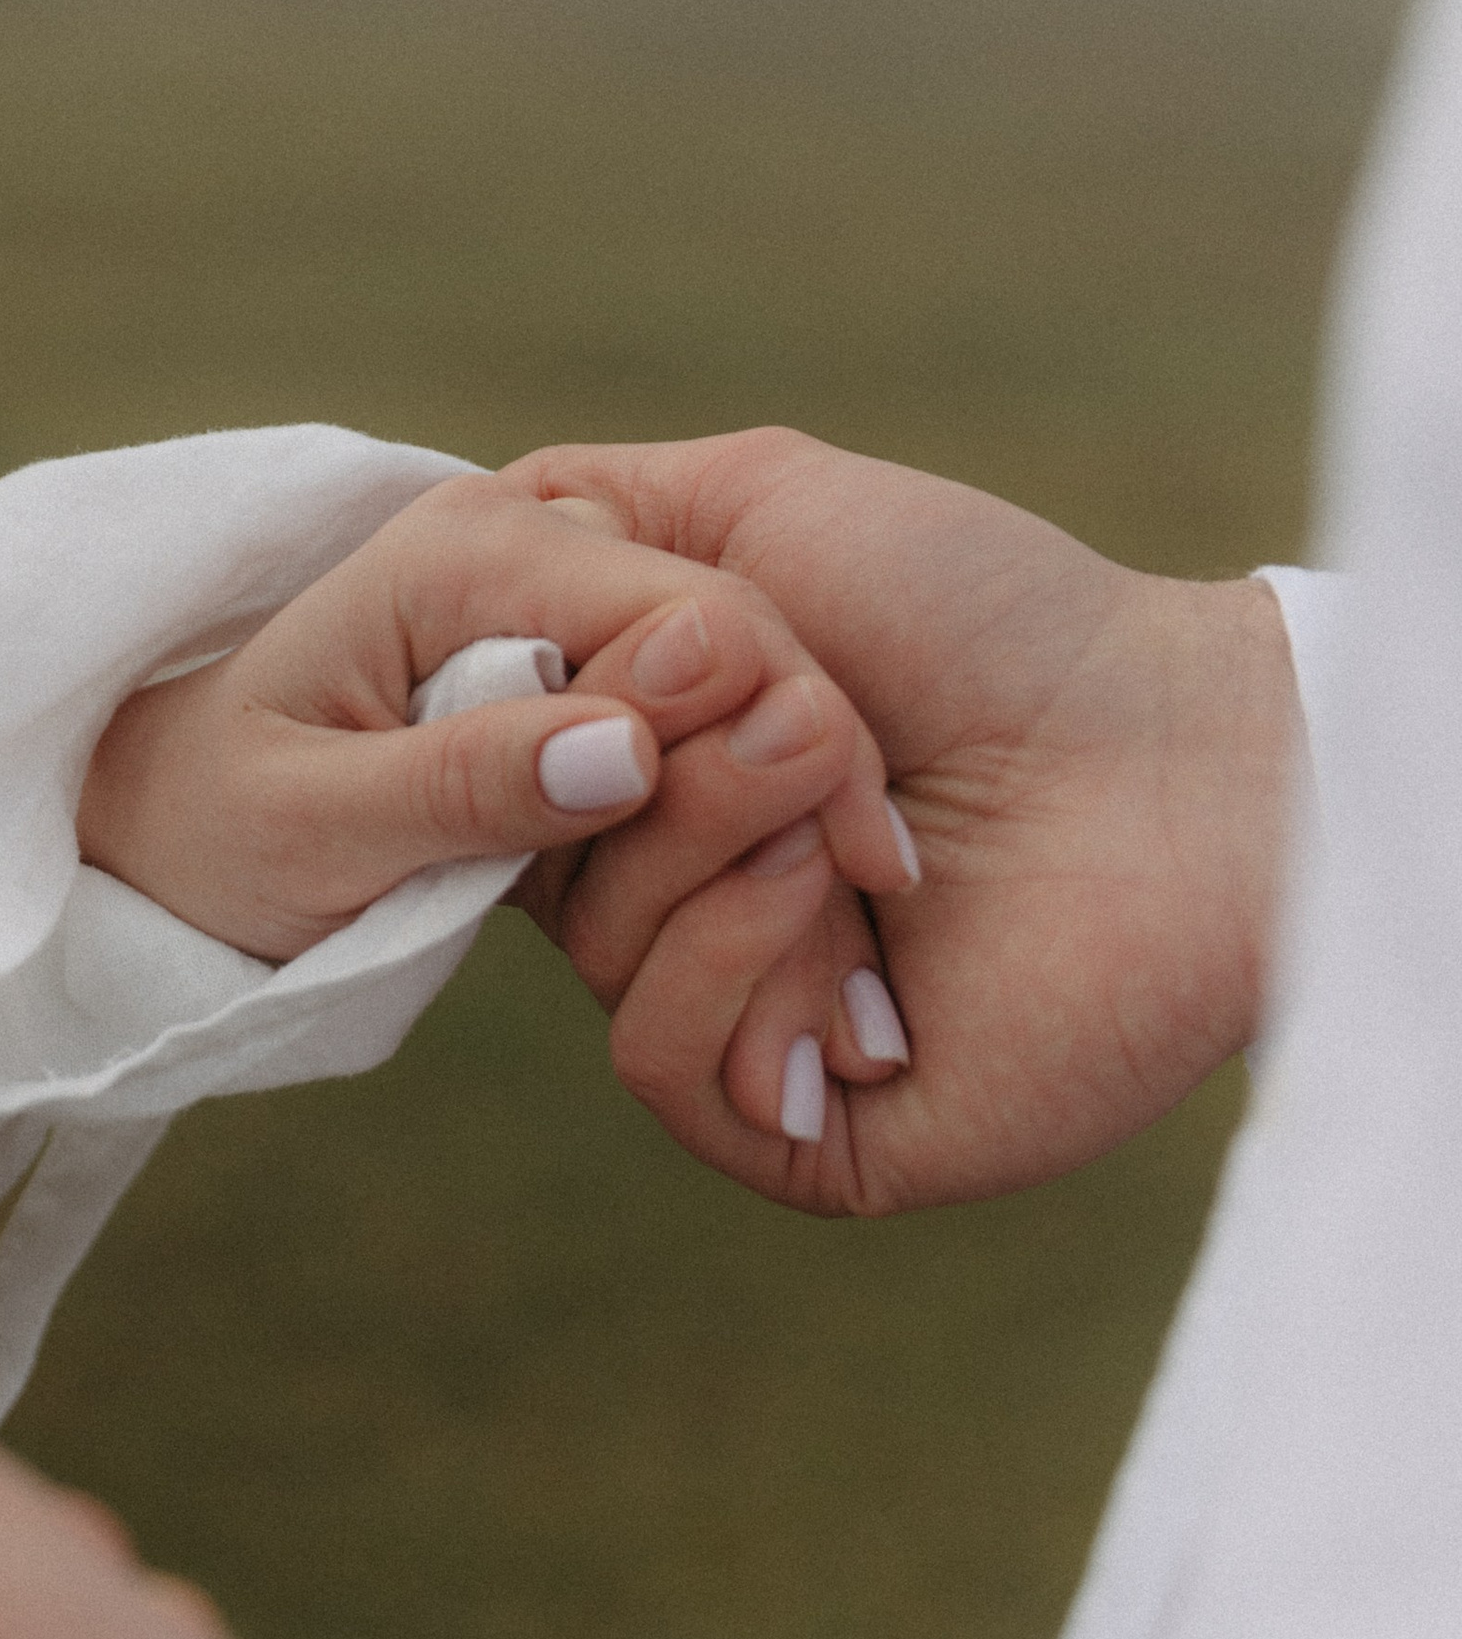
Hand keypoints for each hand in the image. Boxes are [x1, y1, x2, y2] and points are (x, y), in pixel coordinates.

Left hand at [78, 468, 916, 967]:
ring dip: (803, 790)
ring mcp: (558, 599)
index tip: (858, 855)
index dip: (781, 725)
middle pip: (734, 631)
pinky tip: (818, 891)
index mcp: (464, 551)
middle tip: (894, 894)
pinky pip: (698, 716)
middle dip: (815, 758)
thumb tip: (632, 746)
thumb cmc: (208, 836)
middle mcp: (526, 545)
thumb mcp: (318, 832)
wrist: (153, 831)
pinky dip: (755, 800)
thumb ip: (469, 785)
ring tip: (878, 911)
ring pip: (738, 675)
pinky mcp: (575, 665)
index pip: (679, 610)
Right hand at [500, 431, 1301, 1213]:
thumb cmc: (996, 618)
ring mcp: (752, 1022)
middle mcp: (697, 911)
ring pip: (598, 961)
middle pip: (544, 862)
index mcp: (672, 787)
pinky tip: (844, 904)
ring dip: (716, 853)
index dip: (551, 712)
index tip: (648, 643)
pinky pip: (663, 1063)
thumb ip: (589, 515)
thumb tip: (459, 557)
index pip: (507, 774)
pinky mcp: (807, 1133)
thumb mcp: (757, 506)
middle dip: (663, 766)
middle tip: (811, 712)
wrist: (1178, 752)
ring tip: (853, 802)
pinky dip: (732, 962)